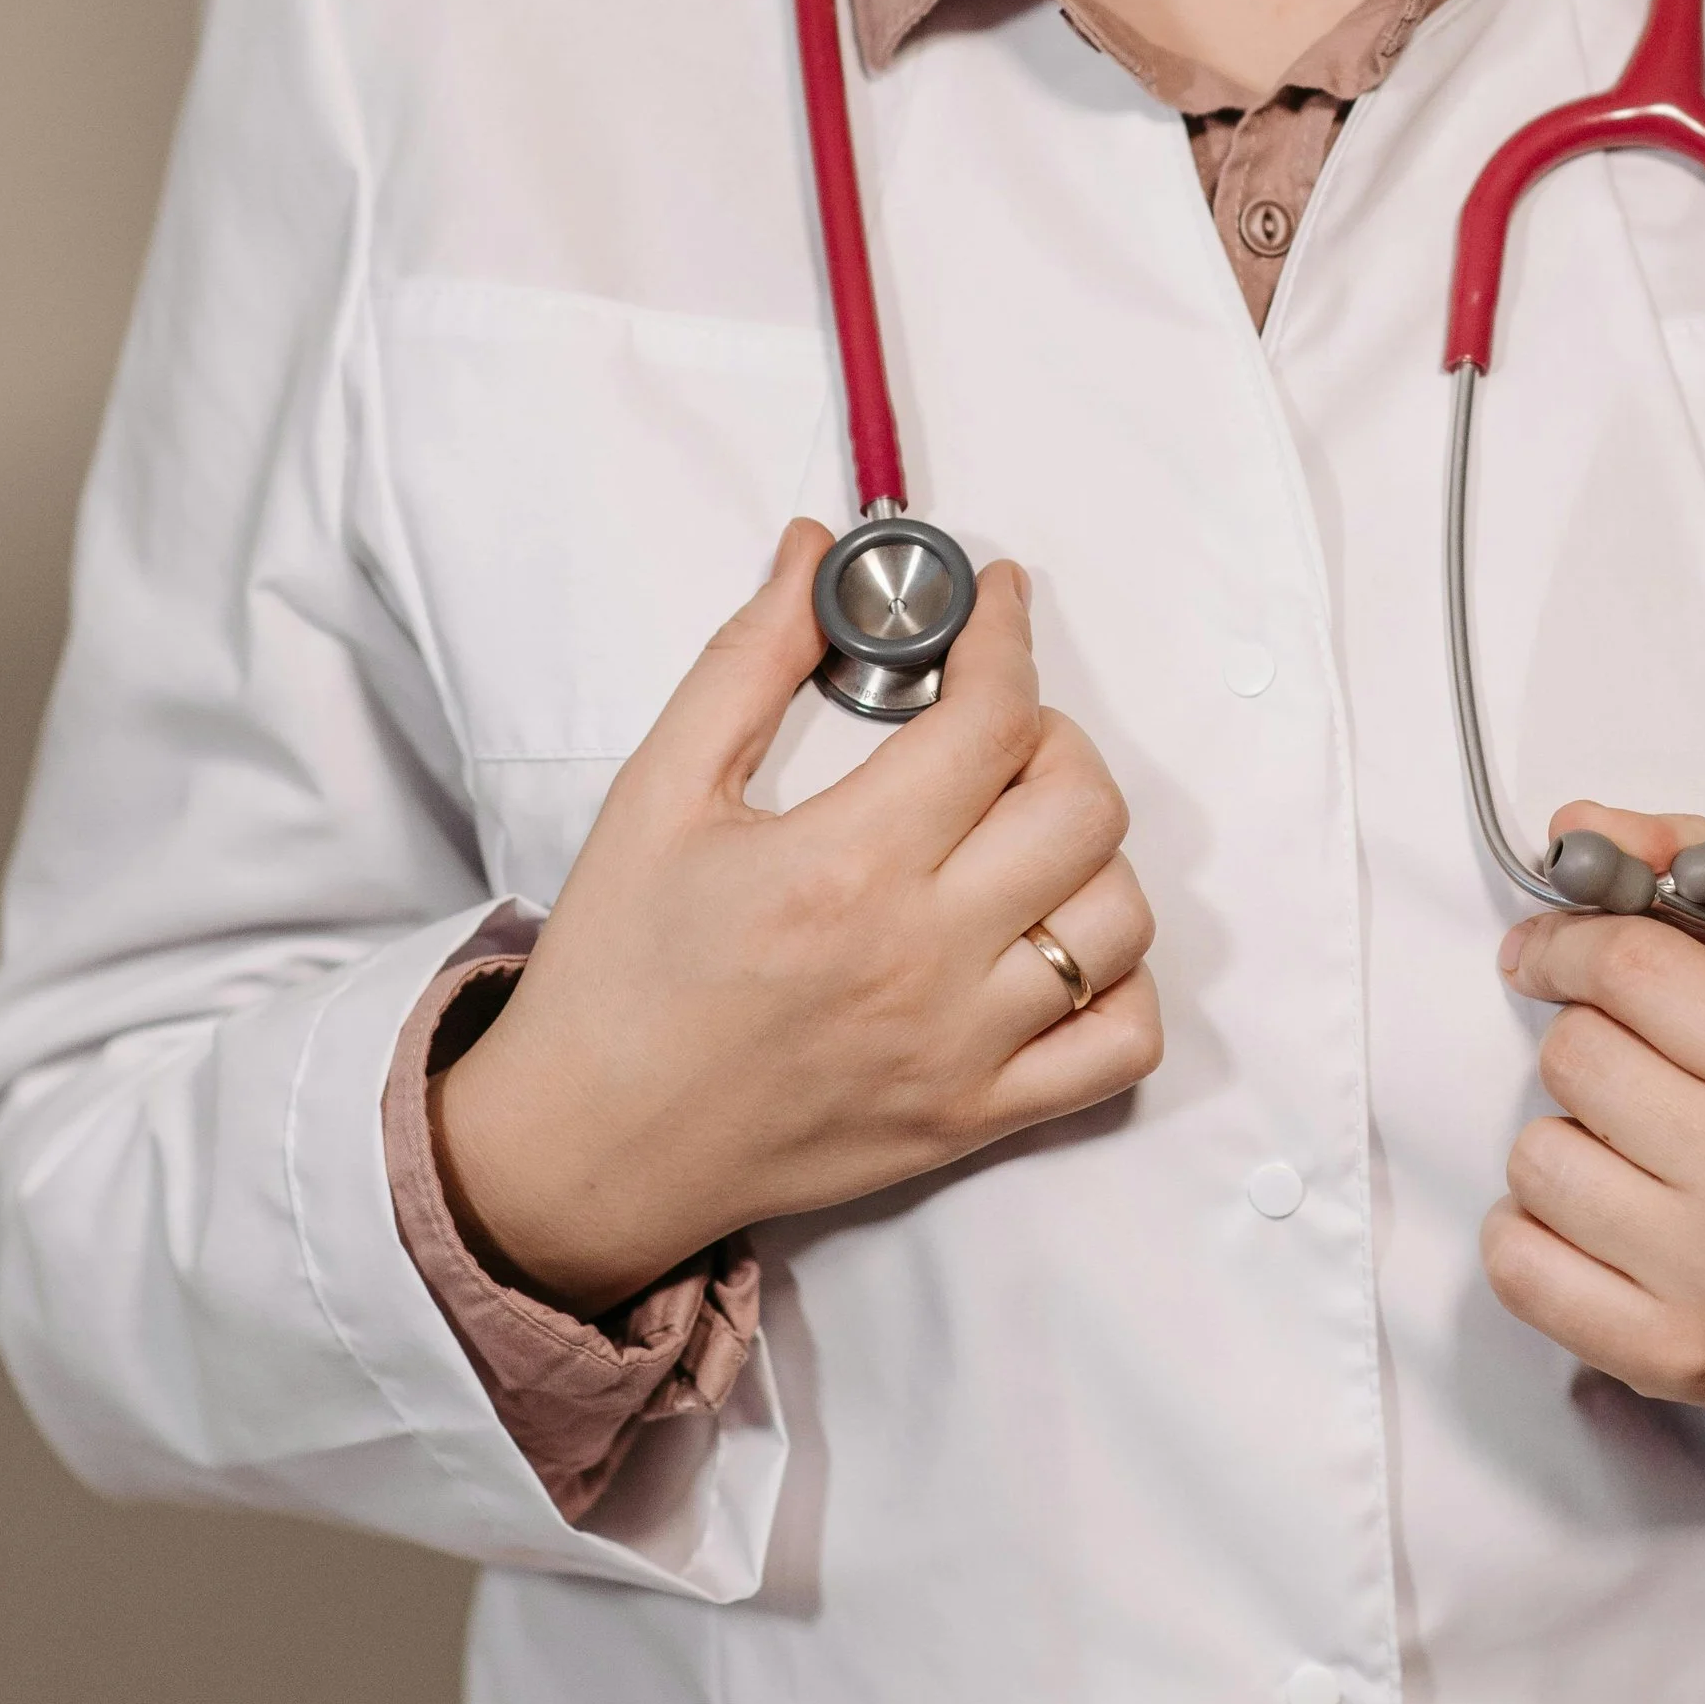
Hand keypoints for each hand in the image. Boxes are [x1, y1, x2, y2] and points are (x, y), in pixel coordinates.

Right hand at [433, 521, 1159, 1311]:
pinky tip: (1050, 942)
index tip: (996, 602)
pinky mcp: (975, 1118)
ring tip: (1016, 833)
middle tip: (994, 729)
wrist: (585, 1150)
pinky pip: (1120, 1045)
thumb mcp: (658, 791)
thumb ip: (748, 660)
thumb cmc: (617, 968)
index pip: (994, 716)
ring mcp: (963, 1049)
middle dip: (1055, 735)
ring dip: (1088, 852)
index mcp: (844, 866)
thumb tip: (814, 554)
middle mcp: (922, 957)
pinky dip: (1116, 982)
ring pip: (1119, 918)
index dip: (1008, 633)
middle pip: (1085, 807)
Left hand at [1483, 801, 1704, 1450]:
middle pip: (1574, 1055)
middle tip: (1635, 1063)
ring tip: (1634, 1150)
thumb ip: (1697, 891)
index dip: (1569, 938)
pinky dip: (1535, 1230)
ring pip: (1536, 1155)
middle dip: (1588, 1039)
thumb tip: (1580, 834)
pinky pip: (1518, 1264)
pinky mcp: (1668, 1359)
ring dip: (1567, 1138)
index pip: (1630, 966)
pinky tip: (1598, 1215)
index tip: (1553, 949)